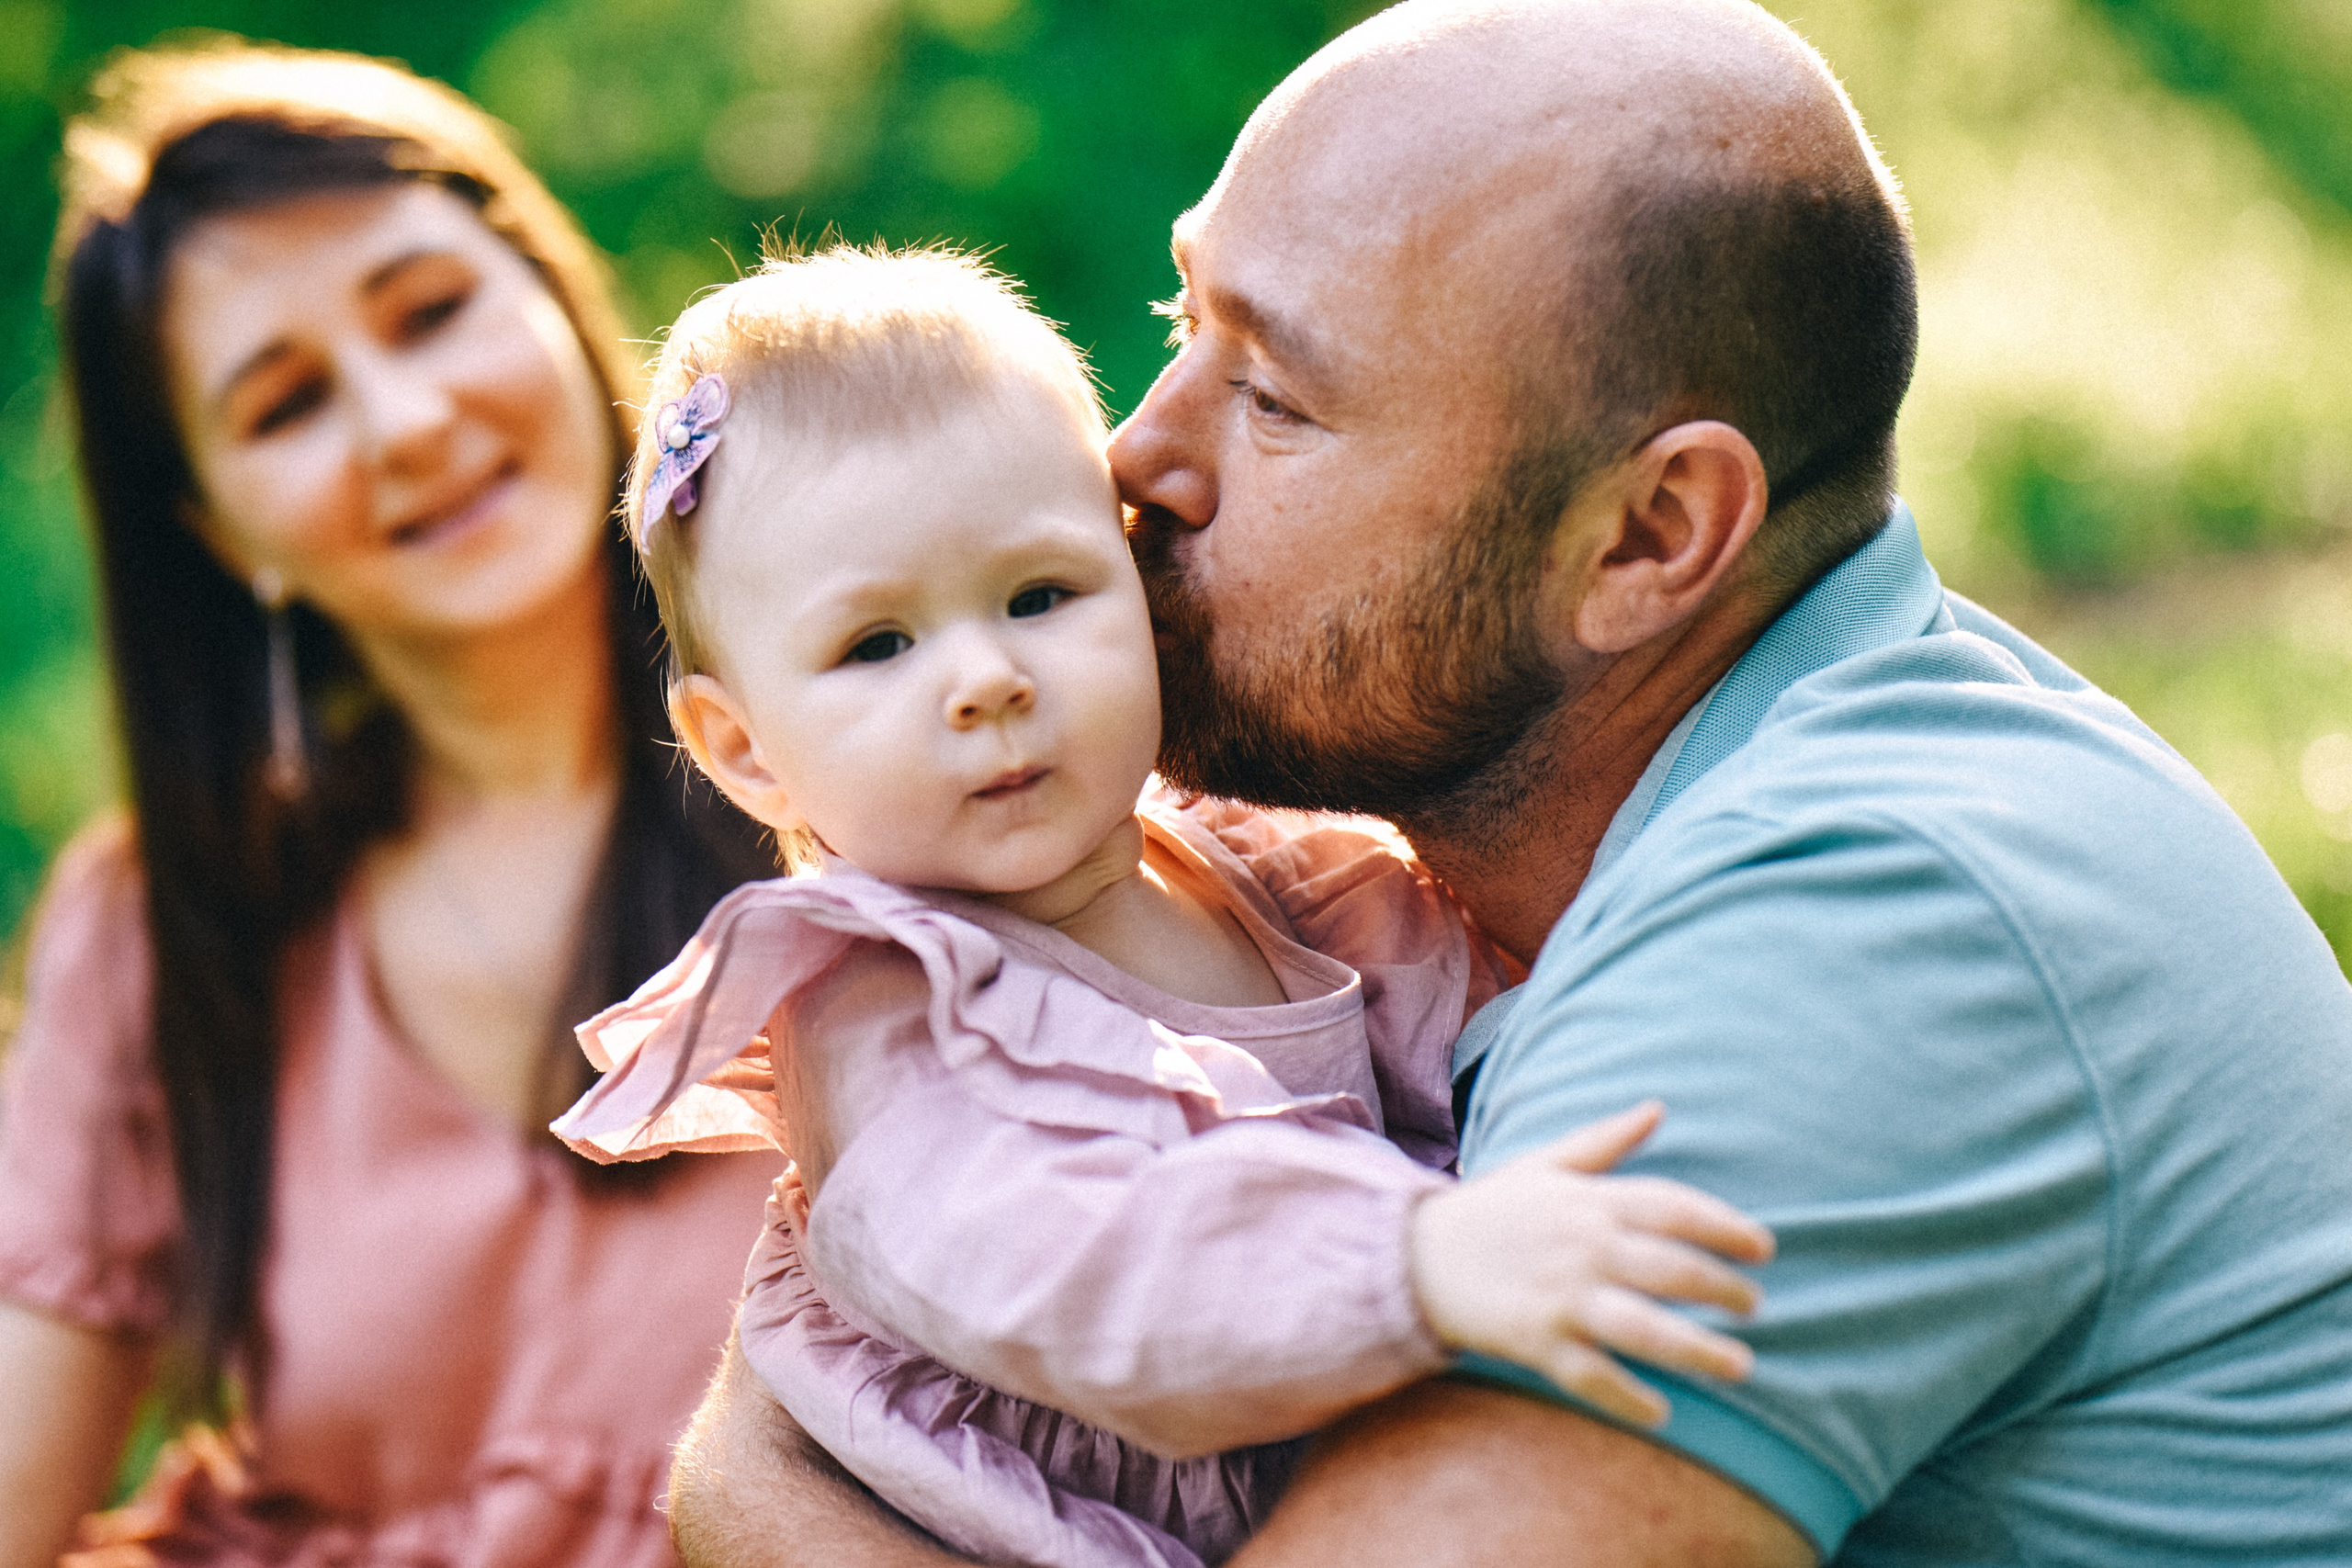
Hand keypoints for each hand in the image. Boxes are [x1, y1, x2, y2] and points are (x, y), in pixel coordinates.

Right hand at [1407, 1101, 1773, 1427]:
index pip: (1674, 1206)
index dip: (1725, 1227)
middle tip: (1756, 1308)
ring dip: (1697, 1350)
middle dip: (1724, 1290)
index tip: (1763, 1249)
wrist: (1414, 1254)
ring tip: (1741, 1366)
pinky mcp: (1535, 1340)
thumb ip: (1605, 1140)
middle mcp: (1582, 1246)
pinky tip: (1663, 1414)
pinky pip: (1592, 1375)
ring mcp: (1560, 1296)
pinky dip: (1628, 1397)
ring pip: (1643, 1328)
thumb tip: (1657, 1107)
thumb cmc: (1491, 1209)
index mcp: (1589, 1201)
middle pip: (1671, 1269)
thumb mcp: (1544, 1164)